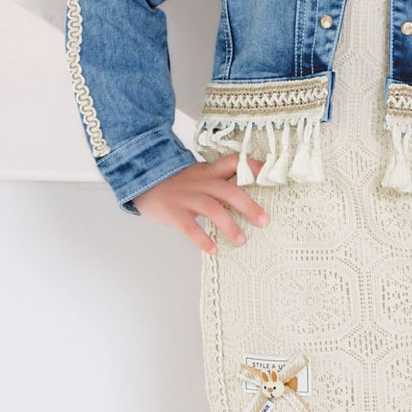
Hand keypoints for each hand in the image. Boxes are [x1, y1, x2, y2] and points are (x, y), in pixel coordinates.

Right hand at [131, 153, 269, 252]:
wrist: (142, 183)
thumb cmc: (177, 184)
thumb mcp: (199, 176)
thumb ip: (220, 181)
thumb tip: (249, 197)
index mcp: (208, 172)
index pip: (233, 162)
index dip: (252, 166)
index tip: (269, 175)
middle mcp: (200, 182)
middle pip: (228, 190)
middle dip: (248, 206)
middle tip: (263, 221)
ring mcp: (186, 197)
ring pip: (212, 209)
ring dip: (229, 225)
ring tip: (241, 241)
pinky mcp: (173, 213)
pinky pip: (190, 227)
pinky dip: (202, 239)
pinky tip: (213, 250)